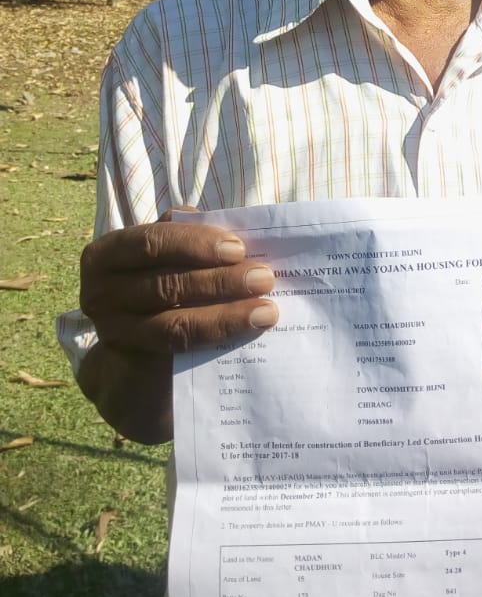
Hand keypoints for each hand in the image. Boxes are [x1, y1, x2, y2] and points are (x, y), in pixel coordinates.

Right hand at [80, 212, 276, 355]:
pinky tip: (247, 334)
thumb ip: (191, 236)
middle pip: (165, 286)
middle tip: (265, 278)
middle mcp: (100, 295)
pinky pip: (177, 354)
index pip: (151, 243)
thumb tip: (240, 229)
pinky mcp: (131, 366)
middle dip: (220, 281)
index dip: (195, 243)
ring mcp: (113, 334)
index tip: (238, 248)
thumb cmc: (163, 278)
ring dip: (225, 317)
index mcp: (108, 255)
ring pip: (172, 325)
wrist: (137, 343)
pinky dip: (214, 341)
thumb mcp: (168, 252)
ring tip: (266, 311)